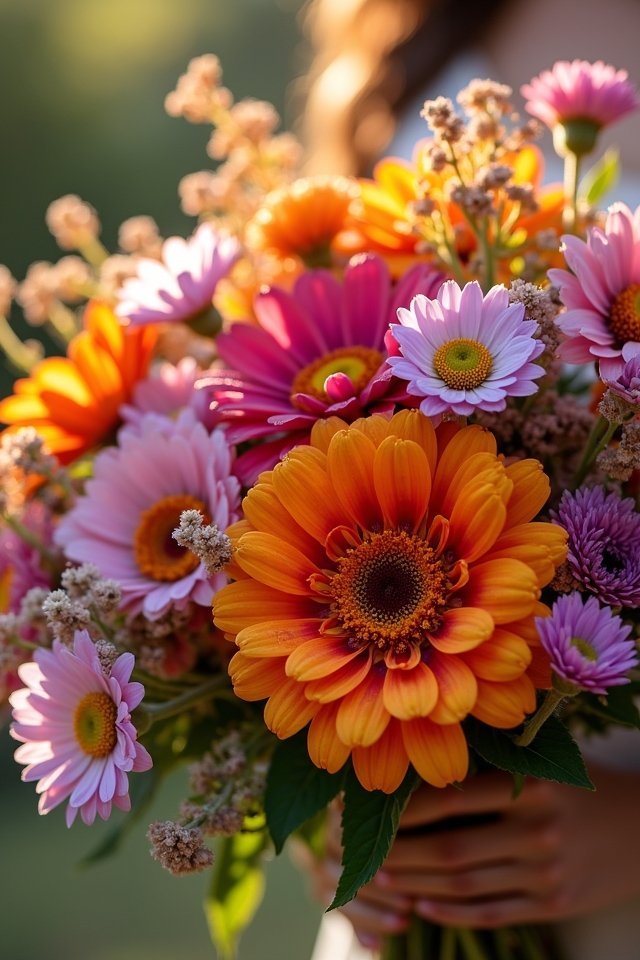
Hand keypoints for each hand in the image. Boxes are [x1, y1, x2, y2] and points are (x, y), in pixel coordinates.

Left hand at [303, 764, 639, 951]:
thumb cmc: (579, 785)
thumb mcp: (542, 763)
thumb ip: (489, 766)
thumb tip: (413, 772)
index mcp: (532, 785)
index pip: (451, 801)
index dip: (406, 811)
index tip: (374, 809)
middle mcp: (539, 830)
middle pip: (451, 850)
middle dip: (401, 855)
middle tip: (367, 854)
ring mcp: (547, 873)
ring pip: (464, 886)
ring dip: (417, 885)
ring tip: (385, 878)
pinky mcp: (554, 904)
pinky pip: (491, 913)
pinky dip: (453, 913)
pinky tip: (424, 905)